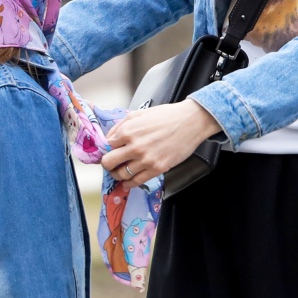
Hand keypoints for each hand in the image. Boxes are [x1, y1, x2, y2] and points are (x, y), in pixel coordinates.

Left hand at [103, 100, 222, 186]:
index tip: (111, 151)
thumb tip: (109, 138)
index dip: (108, 148)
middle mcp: (134, 146)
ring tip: (120, 172)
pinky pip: (136, 181)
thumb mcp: (139, 114)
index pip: (107, 145)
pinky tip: (129, 181)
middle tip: (111, 164)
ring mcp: (146, 159)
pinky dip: (129, 183)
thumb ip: (121, 125)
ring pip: (121, 174)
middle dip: (108, 164)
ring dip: (118, 174)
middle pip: (108, 162)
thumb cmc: (166, 116)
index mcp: (128, 131)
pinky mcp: (157, 168)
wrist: (190, 122)